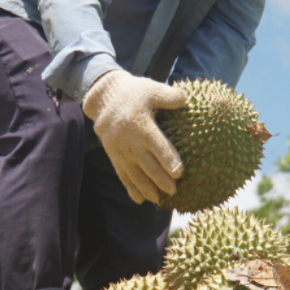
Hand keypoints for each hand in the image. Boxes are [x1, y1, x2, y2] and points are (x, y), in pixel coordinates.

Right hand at [82, 69, 187, 203]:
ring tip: (158, 200)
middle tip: (174, 190)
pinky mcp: (115, 157)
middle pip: (148, 166)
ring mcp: (121, 152)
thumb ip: (169, 96)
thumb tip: (186, 98)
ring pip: (135, 175)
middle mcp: (131, 142)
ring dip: (147, 189)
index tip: (179, 173)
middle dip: (161, 180)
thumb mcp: (151, 89)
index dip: (168, 160)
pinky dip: (131, 189)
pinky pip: (123, 176)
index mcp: (142, 126)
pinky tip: (140, 200)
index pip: (158, 146)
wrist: (104, 99)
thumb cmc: (133, 93)